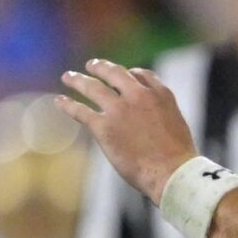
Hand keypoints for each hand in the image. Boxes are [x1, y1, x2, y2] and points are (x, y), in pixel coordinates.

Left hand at [57, 60, 197, 204]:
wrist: (171, 172)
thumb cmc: (178, 157)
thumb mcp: (177, 124)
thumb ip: (161, 114)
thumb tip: (149, 121)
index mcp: (160, 94)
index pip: (141, 74)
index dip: (129, 73)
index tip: (123, 74)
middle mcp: (139, 95)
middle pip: (115, 73)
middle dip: (101, 67)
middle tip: (91, 65)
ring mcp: (119, 109)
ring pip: (93, 87)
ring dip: (78, 80)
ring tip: (68, 77)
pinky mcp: (103, 127)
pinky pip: (80, 111)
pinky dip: (68, 105)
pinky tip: (59, 101)